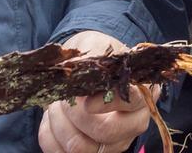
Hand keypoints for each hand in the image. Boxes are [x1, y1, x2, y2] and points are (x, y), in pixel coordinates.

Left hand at [38, 32, 155, 152]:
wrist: (91, 73)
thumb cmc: (98, 60)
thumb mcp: (99, 49)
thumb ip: (94, 58)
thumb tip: (78, 71)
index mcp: (142, 95)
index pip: (133, 101)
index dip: (107, 102)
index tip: (85, 97)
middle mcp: (133, 124)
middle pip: (104, 132)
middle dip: (75, 114)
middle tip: (65, 98)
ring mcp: (113, 144)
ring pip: (80, 147)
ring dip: (59, 124)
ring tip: (56, 105)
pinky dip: (49, 135)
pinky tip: (51, 119)